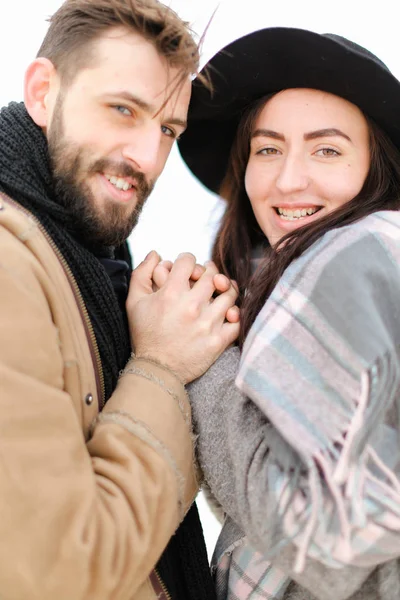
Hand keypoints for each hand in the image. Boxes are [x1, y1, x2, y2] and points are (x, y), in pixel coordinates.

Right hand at [126, 251, 239, 382]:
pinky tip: (227, 313)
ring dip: (226, 289)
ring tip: (221, 291)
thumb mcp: (134, 302)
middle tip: (207, 276)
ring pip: (229, 294)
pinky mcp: (218, 340)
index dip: (188, 260)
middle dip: (210, 271)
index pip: (189, 261)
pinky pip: (237, 320)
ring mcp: (207, 323)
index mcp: (171, 293)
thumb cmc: (144, 335)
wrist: (156, 370)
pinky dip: (235, 314)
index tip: (188, 268)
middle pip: (213, 275)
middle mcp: (191, 306)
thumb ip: (142, 273)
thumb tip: (155, 253)